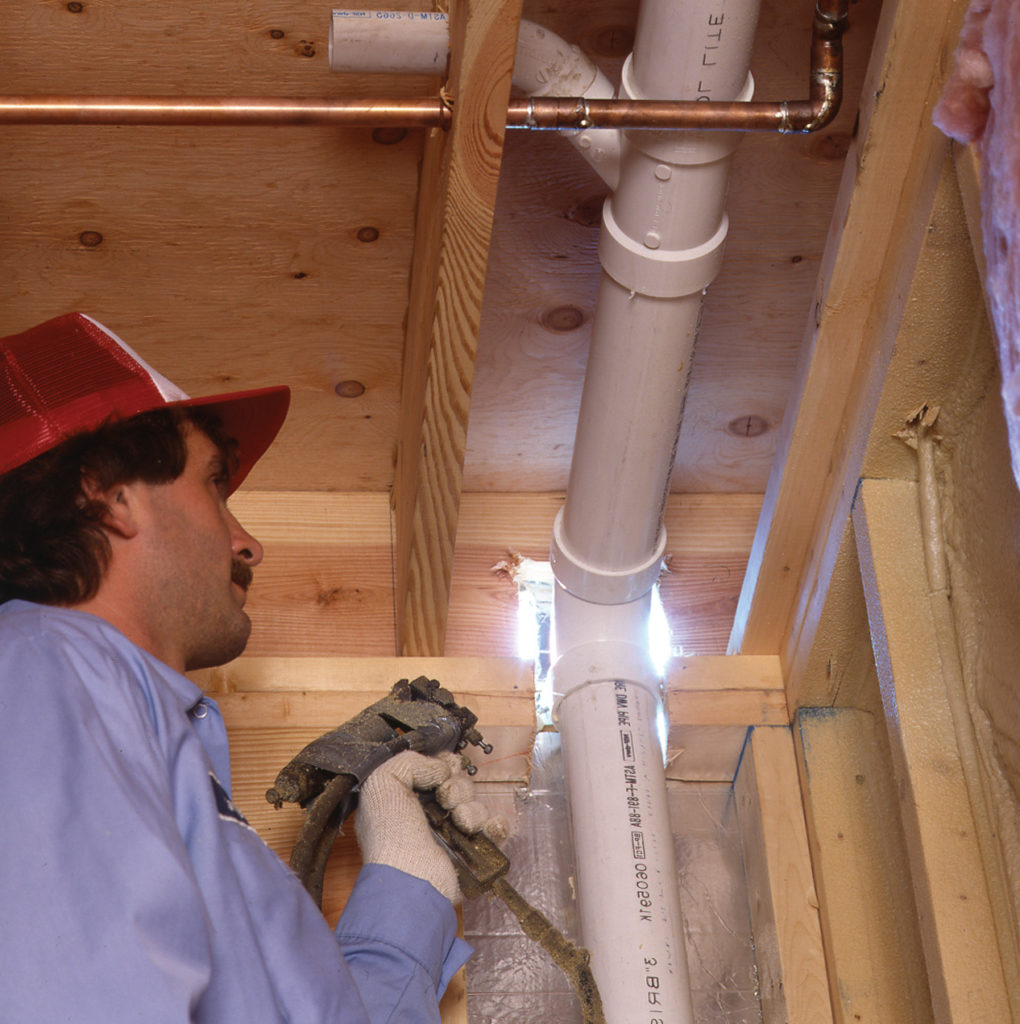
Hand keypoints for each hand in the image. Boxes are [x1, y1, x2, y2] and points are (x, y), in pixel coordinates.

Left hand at [356, 750, 507, 903]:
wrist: (411, 877)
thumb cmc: (390, 834)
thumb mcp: (382, 782)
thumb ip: (409, 761)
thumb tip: (441, 767)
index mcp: (407, 801)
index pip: (436, 772)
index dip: (444, 766)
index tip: (445, 768)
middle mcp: (430, 818)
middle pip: (460, 786)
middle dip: (456, 788)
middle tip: (445, 799)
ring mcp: (453, 837)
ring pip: (477, 806)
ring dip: (471, 809)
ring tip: (459, 822)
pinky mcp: (473, 855)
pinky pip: (495, 830)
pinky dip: (494, 826)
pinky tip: (481, 829)